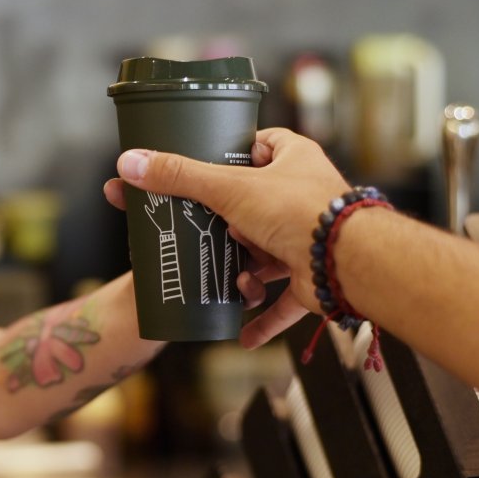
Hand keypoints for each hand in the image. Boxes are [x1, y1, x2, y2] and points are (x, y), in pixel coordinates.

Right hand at [103, 128, 350, 348]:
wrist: (347, 263)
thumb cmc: (302, 212)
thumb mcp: (230, 188)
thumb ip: (179, 176)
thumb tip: (130, 164)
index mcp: (292, 159)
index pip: (259, 145)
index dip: (232, 153)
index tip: (205, 165)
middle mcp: (302, 195)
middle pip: (253, 203)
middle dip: (226, 223)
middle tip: (200, 228)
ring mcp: (306, 237)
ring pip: (263, 252)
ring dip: (241, 269)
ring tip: (224, 275)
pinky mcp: (309, 276)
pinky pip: (281, 300)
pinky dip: (262, 317)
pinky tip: (242, 333)